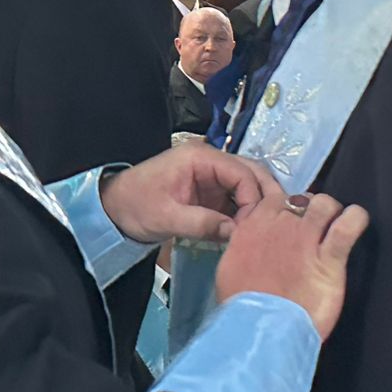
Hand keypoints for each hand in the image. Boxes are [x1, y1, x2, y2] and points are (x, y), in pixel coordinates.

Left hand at [100, 147, 282, 244]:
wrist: (114, 210)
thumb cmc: (134, 205)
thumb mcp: (166, 217)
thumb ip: (201, 223)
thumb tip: (235, 232)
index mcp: (199, 158)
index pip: (242, 172)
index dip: (253, 198)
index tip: (252, 226)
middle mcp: (210, 162)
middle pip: (253, 173)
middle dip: (266, 197)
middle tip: (277, 225)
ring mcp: (212, 177)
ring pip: (250, 185)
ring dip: (260, 205)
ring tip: (269, 230)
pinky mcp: (211, 193)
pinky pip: (238, 200)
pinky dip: (247, 214)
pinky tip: (252, 232)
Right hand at [214, 192, 368, 339]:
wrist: (258, 329)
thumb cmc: (241, 303)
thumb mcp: (230, 264)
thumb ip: (244, 242)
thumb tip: (252, 236)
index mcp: (254, 224)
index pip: (276, 197)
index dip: (287, 206)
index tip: (292, 218)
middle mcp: (280, 225)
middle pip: (302, 198)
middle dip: (310, 208)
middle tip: (313, 226)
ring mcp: (305, 239)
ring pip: (326, 203)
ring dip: (332, 211)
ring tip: (333, 225)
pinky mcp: (329, 259)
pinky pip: (348, 225)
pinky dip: (356, 219)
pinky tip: (356, 221)